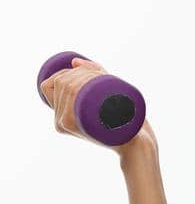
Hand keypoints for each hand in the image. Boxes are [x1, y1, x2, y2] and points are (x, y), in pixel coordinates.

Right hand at [39, 58, 155, 158]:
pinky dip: (87, 83)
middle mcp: (61, 121)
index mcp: (62, 115)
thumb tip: (75, 61)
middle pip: (61, 82)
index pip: (48, 85)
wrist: (138, 142)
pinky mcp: (82, 126)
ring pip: (69, 86)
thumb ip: (93, 76)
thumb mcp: (106, 95)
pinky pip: (75, 97)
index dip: (64, 73)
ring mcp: (70, 124)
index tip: (85, 72)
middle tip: (103, 75)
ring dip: (87, 75)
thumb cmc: (124, 119)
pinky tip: (98, 83)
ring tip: (106, 79)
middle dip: (82, 72)